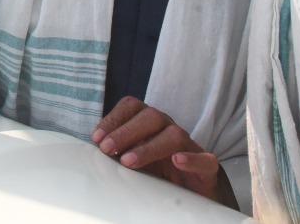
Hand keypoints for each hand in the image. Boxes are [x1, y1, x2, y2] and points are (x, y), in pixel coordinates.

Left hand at [92, 97, 236, 207]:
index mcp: (150, 124)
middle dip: (125, 132)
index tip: (96, 138)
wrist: (193, 192)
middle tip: (107, 149)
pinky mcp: (208, 167)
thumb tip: (92, 148)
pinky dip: (192, 159)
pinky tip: (177, 161)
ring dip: (149, 147)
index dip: (113, 119)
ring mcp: (190, 146)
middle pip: (151, 117)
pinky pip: (205, 159)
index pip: (132, 107)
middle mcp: (169, 129)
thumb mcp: (133, 158)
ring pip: (174, 135)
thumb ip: (116, 150)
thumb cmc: (158, 171)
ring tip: (128, 162)